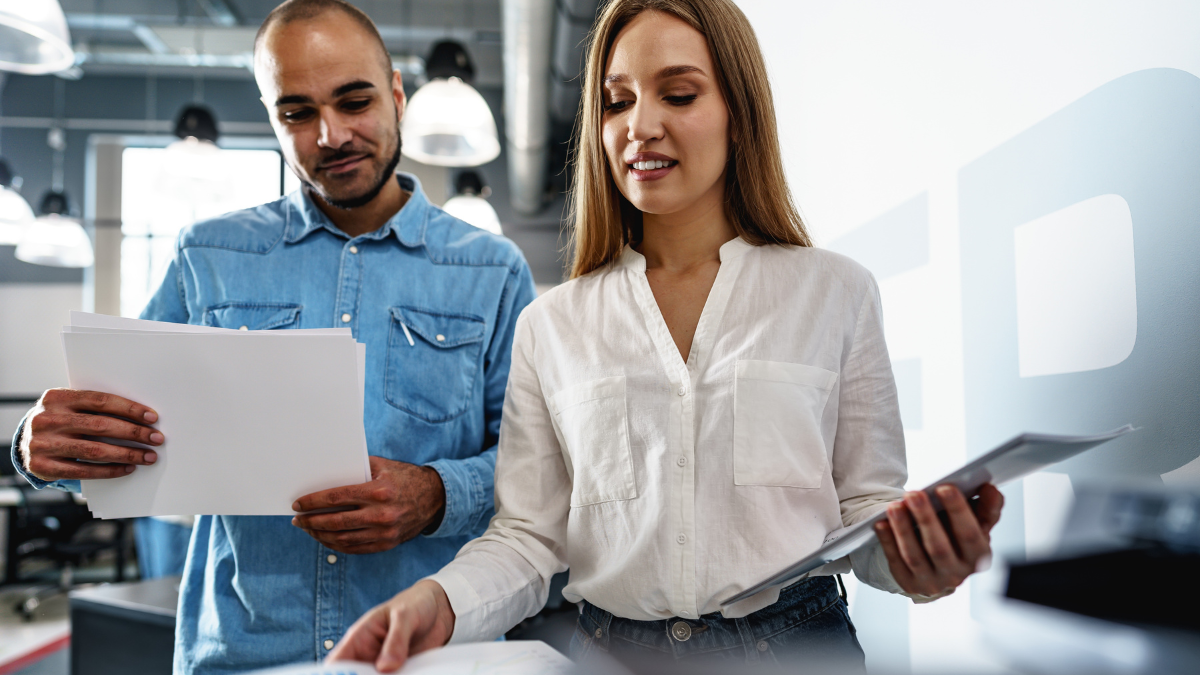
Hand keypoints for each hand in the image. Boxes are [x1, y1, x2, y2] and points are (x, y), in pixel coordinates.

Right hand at [19, 389, 162, 480]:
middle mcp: (47, 419)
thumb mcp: (70, 408)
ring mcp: (42, 444)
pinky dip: (110, 470)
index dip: (130, 409)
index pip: (100, 401)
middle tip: (157, 438)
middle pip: (101, 426)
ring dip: (127, 454)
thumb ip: (95, 408)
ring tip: (148, 456)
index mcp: (56, 398)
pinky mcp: (43, 467)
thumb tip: (141, 417)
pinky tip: (128, 468)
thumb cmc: (60, 422)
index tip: (153, 417)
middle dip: (134, 433)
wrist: (25, 443)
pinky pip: (84, 471)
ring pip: (95, 450)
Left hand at [291, 456, 445, 553]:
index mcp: (378, 491)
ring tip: (309, 529)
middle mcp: (381, 514)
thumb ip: (357, 467)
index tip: (298, 504)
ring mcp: (385, 532)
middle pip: (335, 521)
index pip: (336, 498)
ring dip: (321, 535)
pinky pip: (355, 548)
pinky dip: (337, 545)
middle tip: (298, 520)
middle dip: (311, 521)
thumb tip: (326, 471)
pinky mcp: (387, 544)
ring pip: (343, 538)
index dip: (313, 502)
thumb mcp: (383, 466)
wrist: (435, 498)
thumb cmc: (405, 478)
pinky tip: (326, 539)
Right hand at [327, 579, 454, 671]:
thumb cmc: (415, 604)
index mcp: (360, 638)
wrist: (439, 609)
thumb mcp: (405, 615)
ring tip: (401, 674)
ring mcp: (385, 667)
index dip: (335, 673)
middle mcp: (369, 656)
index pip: (337, 661)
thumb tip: (385, 667)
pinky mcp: (401, 673)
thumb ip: (396, 639)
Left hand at [875, 483, 1003, 597]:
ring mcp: (932, 582)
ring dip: (903, 529)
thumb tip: (990, 489)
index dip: (959, 511)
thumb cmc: (957, 537)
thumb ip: (986, 507)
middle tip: (914, 494)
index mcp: (978, 557)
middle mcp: (957, 574)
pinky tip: (880, 523)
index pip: (971, 535)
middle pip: (939, 547)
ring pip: (914, 556)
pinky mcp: (909, 584)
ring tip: (894, 506)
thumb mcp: (976, 524)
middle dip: (926, 518)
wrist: (939, 568)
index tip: (945, 487)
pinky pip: (896, 562)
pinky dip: (888, 541)